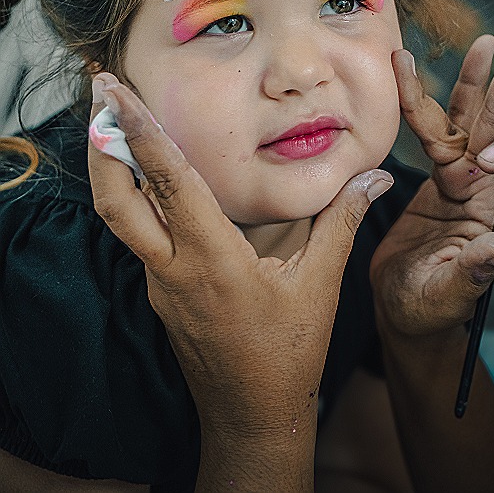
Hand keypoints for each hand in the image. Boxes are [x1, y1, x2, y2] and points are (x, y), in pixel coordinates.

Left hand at [87, 74, 392, 489]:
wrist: (250, 417)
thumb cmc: (287, 355)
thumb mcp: (320, 285)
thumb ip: (342, 221)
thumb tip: (376, 175)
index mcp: (212, 260)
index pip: (169, 183)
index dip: (140, 133)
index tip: (116, 93)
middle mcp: (174, 268)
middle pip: (116, 201)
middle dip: (103, 144)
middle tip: (101, 92)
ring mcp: (160, 283)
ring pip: (120, 218)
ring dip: (111, 168)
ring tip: (112, 122)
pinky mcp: (160, 292)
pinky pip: (140, 237)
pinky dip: (136, 198)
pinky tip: (151, 179)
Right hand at [371, 35, 493, 337]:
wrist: (398, 304)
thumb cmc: (426, 309)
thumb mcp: (450, 293)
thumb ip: (476, 270)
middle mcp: (485, 190)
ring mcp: (463, 178)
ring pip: (471, 122)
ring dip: (478, 84)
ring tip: (486, 44)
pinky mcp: (440, 174)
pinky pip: (440, 129)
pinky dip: (434, 99)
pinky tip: (444, 70)